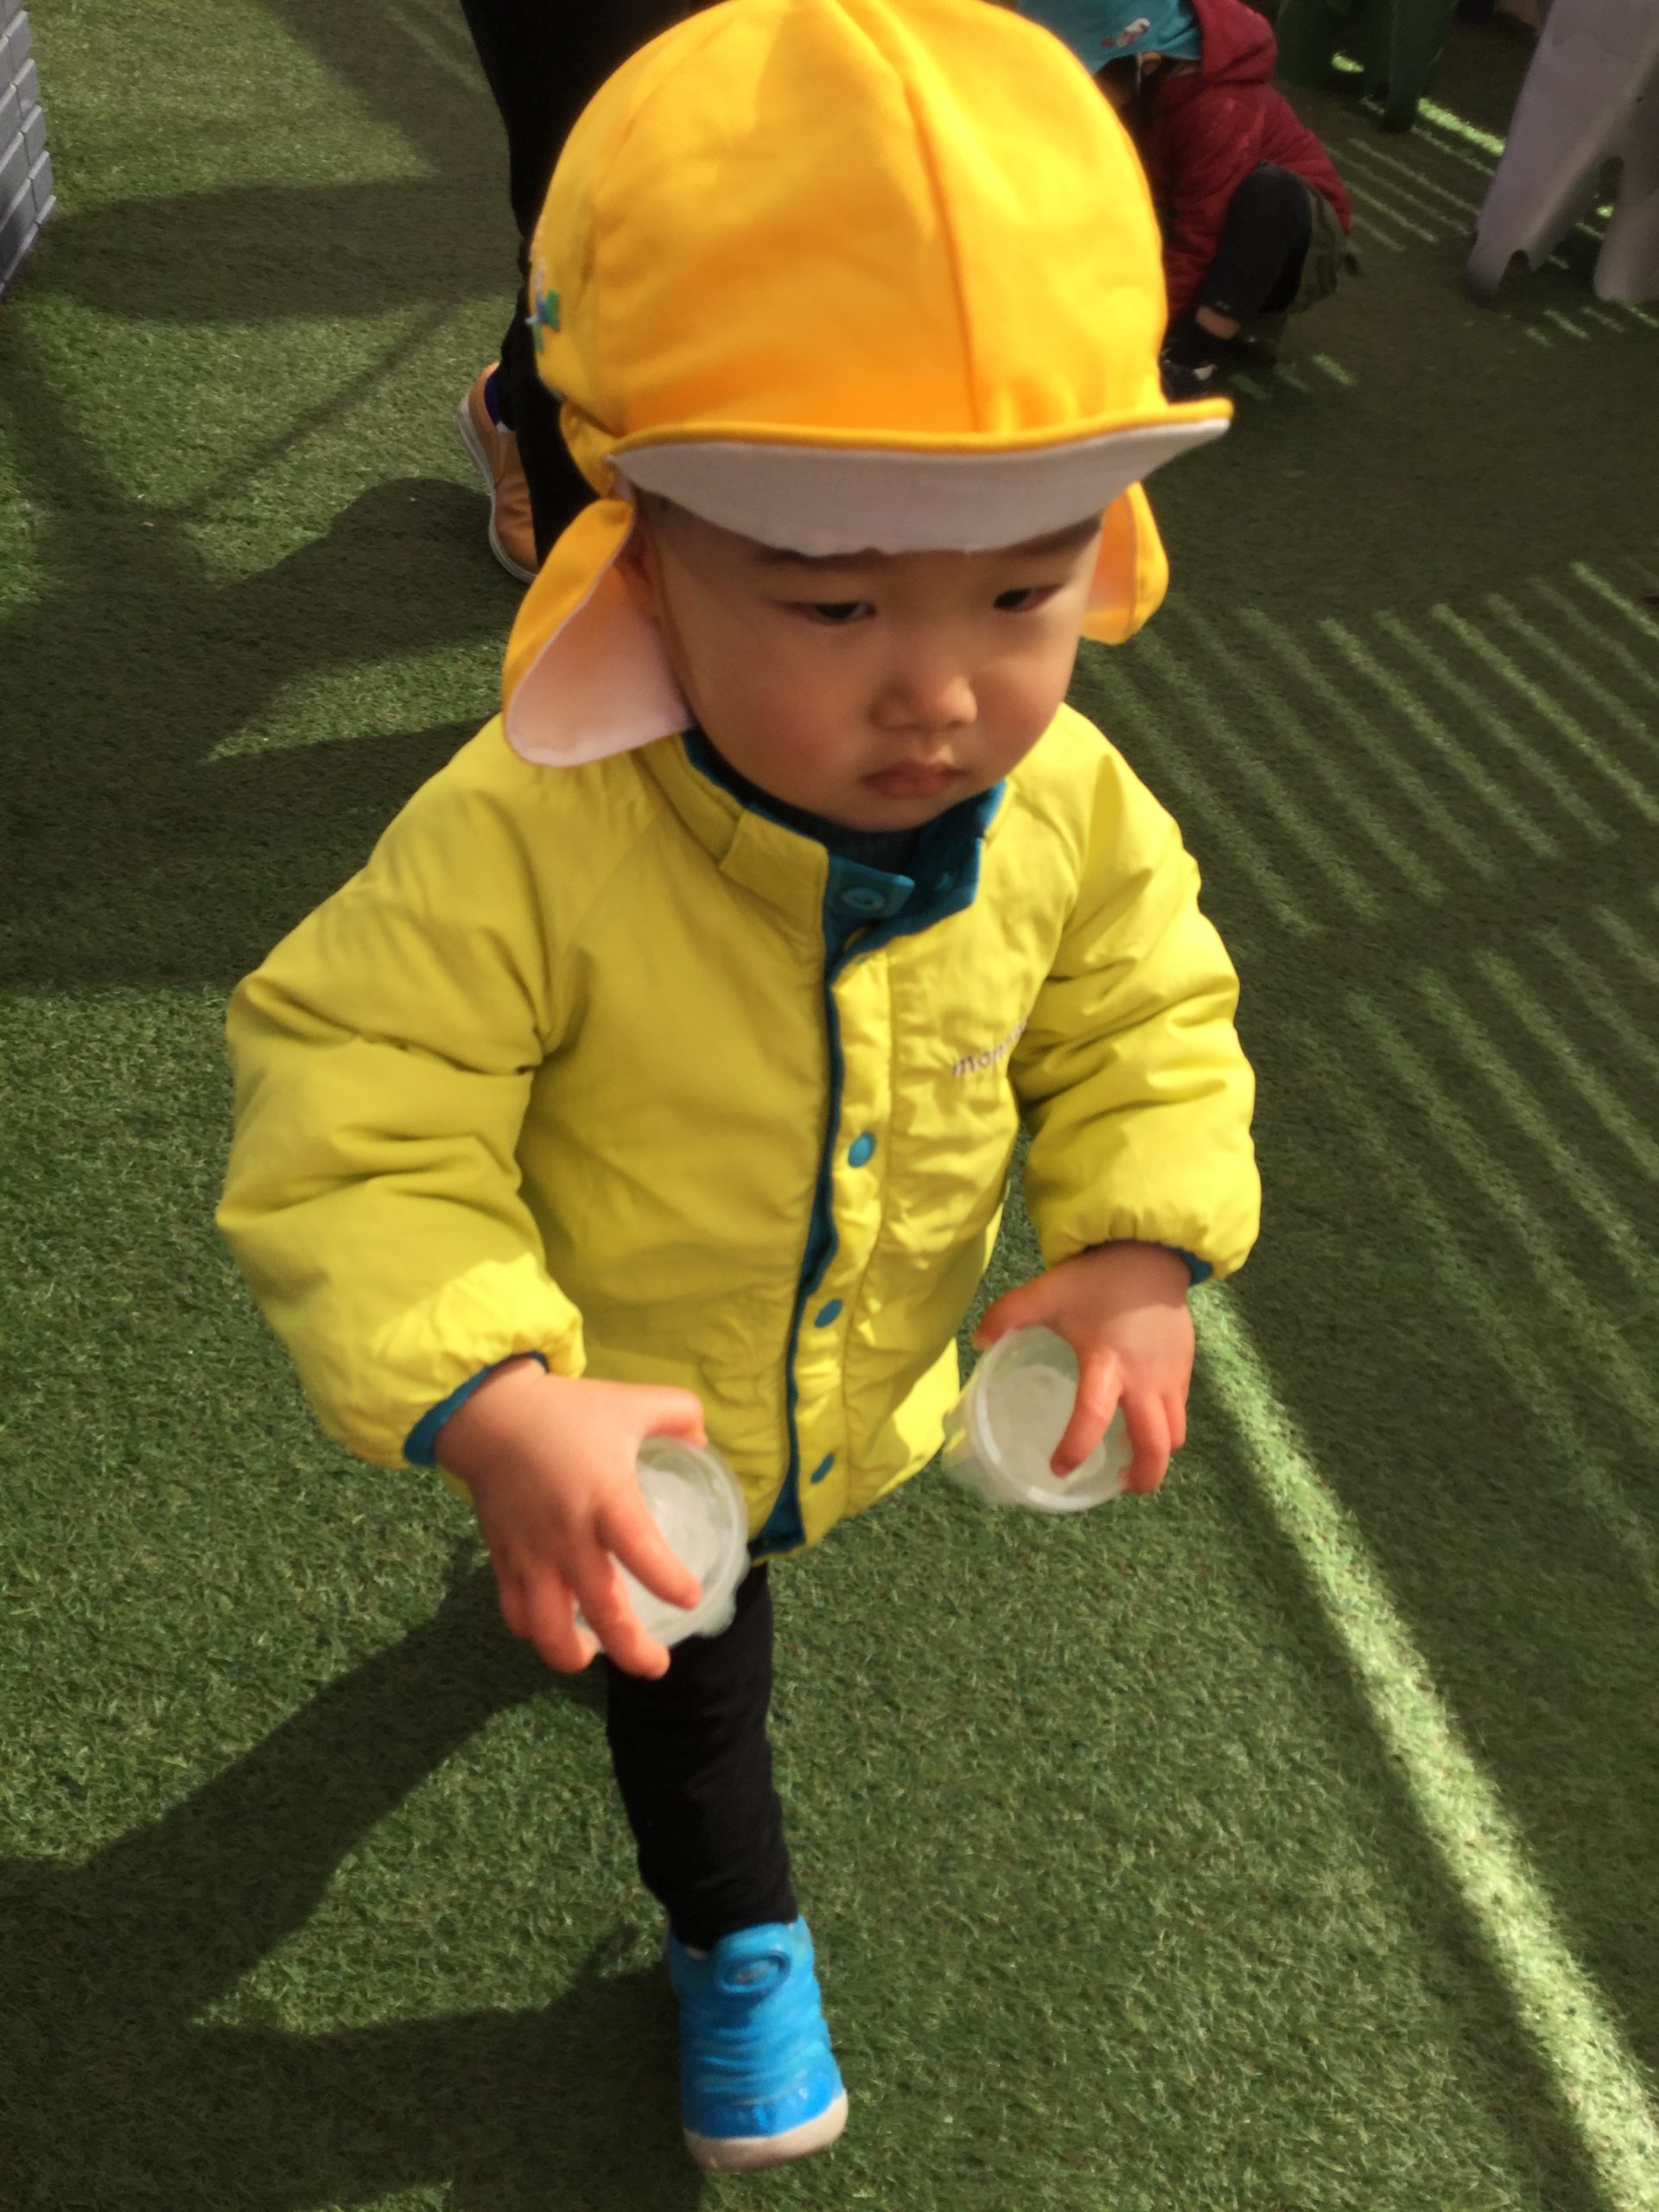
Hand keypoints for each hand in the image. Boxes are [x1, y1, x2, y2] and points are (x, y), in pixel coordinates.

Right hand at [435, 1359, 706, 1678]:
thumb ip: (679, 1415)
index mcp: (607, 1499)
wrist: (491, 1415)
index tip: (691, 1599)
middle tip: (657, 1666)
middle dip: (633, 1651)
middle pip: (602, 1612)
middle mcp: (569, 1537)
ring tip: (596, 1657)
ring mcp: (532, 1555)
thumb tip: (704, 1442)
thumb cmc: (568, 1412)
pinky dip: (534, 1631)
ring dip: (574, 1654)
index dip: (669, 1583)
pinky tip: (555, 1629)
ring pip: (548, 1628)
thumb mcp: (632, 1402)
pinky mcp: (503, 1560)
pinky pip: (515, 1612)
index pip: (642, 1553)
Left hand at [973, 1242, 1193, 1492]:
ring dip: (1157, 1455)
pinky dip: (1166, 1429)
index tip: (1058, 1468)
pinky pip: (1180, 1411)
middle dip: (1141, 1474)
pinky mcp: (1184, 1370)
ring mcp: (1169, 1377)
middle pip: (1155, 1443)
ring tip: (1133, 1463)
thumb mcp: (1048, 1292)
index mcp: (1106, 1363)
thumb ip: (1009, 1314)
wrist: (1150, 1255)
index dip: (1076, 1447)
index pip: (1094, 1415)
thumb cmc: (1097, 1280)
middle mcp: (1144, 1379)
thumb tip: (978, 1340)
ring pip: (1174, 1433)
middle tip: (1118, 1485)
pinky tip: (1143, 1424)